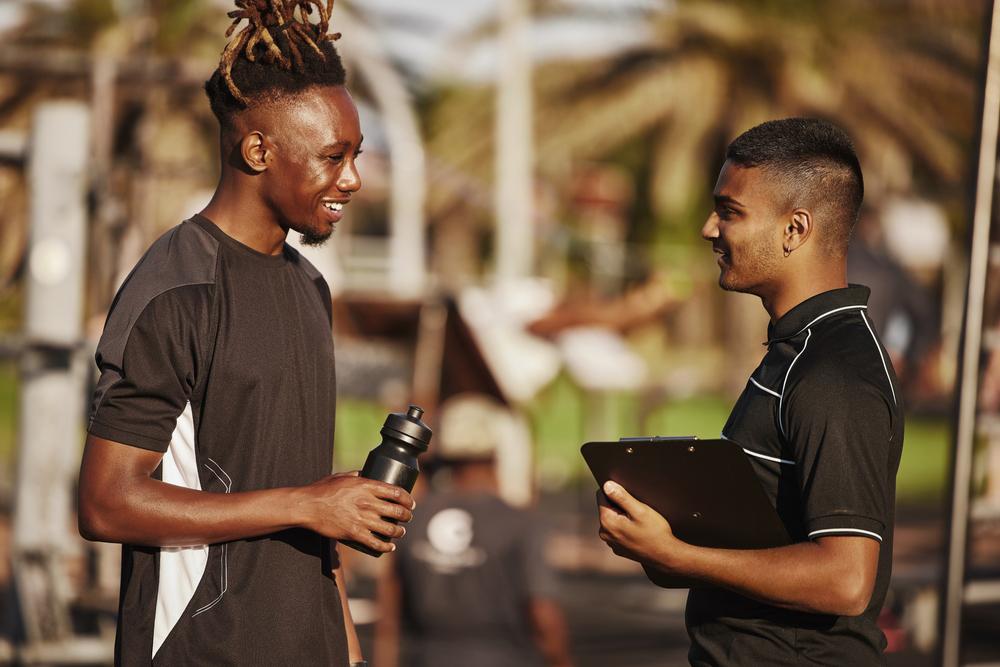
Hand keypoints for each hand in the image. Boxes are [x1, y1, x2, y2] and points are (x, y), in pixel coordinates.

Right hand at [298, 472, 414, 553]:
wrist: (308, 506)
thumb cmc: (323, 490)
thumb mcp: (342, 476)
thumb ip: (357, 475)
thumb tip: (367, 473)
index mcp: (366, 486)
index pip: (396, 492)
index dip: (408, 499)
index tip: (410, 503)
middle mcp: (367, 502)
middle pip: (397, 511)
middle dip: (407, 516)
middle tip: (407, 517)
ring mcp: (362, 519)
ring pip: (390, 529)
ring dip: (400, 531)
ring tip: (400, 531)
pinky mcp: (354, 534)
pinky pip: (376, 543)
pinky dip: (386, 546)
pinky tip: (390, 546)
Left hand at [597, 480, 678, 567]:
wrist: (665, 556)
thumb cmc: (655, 532)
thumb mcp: (640, 510)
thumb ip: (621, 496)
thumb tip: (606, 485)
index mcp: (607, 522)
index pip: (602, 495)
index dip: (616, 492)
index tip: (630, 499)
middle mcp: (604, 533)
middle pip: (607, 507)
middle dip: (619, 506)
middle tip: (637, 512)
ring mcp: (610, 541)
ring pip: (613, 519)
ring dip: (623, 516)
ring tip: (639, 523)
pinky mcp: (617, 547)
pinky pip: (617, 530)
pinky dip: (625, 527)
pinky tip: (638, 532)